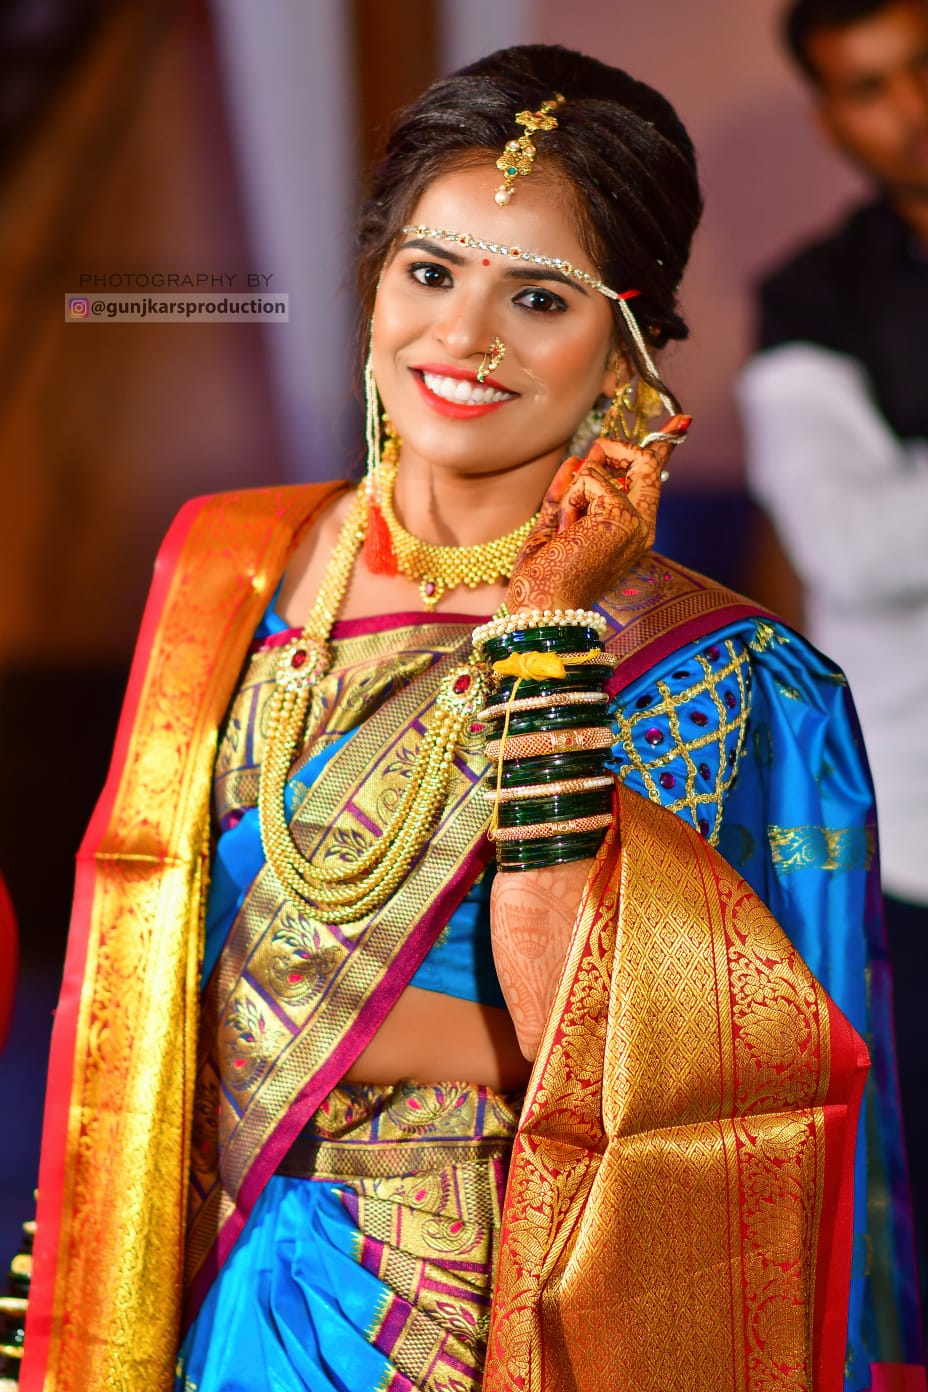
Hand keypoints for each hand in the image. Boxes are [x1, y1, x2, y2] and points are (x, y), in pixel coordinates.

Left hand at [506, 416, 690, 612]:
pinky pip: (590, 477)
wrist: (541, 607)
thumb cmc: (543, 578)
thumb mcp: (554, 525)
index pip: (651, 479)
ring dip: (571, 493)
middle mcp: (642, 526)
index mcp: (631, 531)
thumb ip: (569, 491)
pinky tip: (567, 530)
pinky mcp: (622, 516)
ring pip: (604, 468)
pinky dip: (568, 498)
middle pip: (643, 461)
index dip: (662, 447)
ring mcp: (636, 521)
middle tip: (585, 476)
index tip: (683, 420)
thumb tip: (580, 456)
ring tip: (565, 530)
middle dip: (610, 453)